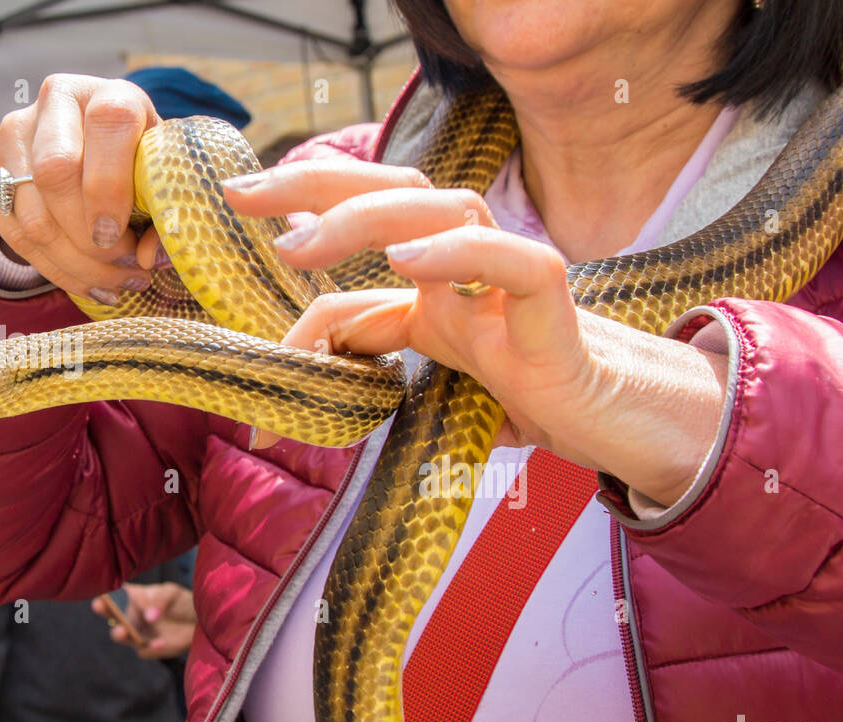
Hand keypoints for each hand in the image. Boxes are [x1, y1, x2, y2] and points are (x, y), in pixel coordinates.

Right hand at [0, 74, 168, 303]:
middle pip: (56, 173)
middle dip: (89, 238)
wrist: (92, 153)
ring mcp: (13, 129)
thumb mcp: (162, 182)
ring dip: (78, 265)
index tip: (119, 238)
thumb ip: (165, 215)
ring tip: (116, 283)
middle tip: (126, 268)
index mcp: (109, 95)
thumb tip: (149, 260)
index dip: (111, 187)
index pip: (107, 125)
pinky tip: (88, 283)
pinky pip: (13, 231)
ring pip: (33, 216)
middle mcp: (55, 100)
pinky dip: (55, 269)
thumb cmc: (139, 167)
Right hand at [92, 582, 195, 659]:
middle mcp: (130, 615)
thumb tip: (149, 616)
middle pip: (111, 614)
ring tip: (123, 631)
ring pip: (121, 635)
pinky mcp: (147, 648)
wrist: (199, 623)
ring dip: (120, 633)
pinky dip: (151, 647)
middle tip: (100, 606)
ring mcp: (137, 632)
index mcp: (133, 597)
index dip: (105, 593)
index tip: (102, 592)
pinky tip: (161, 642)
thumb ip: (160, 601)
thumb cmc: (182, 602)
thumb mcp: (172, 594)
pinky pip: (144, 649)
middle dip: (104, 610)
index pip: (114, 593)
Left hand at [223, 160, 729, 505]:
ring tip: (301, 246)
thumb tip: (297, 340)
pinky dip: (459, 255)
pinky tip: (406, 260)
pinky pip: (512, 262)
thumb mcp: (425, 361)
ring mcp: (511, 274)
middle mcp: (471, 255)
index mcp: (438, 265)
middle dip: (317, 184)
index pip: (370, 208)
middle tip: (243, 195)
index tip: (240, 206)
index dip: (305, 199)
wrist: (602, 416)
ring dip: (370, 219)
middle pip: (398, 188)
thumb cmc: (520, 385)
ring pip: (446, 209)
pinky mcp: (552, 305)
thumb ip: (368, 339)